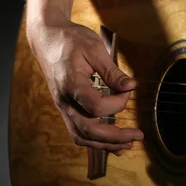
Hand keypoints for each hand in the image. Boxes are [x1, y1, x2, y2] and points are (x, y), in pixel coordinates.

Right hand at [27, 19, 143, 155]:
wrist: (47, 40)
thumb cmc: (71, 41)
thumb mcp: (95, 49)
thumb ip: (112, 72)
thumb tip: (131, 86)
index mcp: (71, 84)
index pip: (97, 107)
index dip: (117, 103)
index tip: (128, 90)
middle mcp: (65, 100)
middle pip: (89, 130)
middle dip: (116, 137)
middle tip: (138, 136)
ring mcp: (63, 107)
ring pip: (82, 136)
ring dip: (106, 144)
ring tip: (127, 145)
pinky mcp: (66, 109)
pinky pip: (78, 131)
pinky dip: (96, 141)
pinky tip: (112, 144)